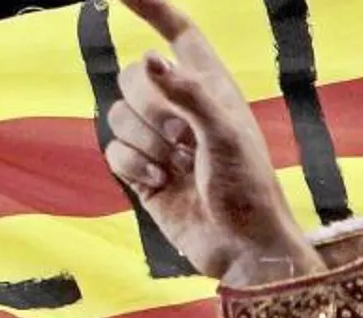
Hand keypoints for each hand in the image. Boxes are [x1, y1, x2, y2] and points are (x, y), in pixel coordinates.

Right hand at [105, 0, 323, 284]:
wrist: (243, 249)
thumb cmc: (249, 191)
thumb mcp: (226, 136)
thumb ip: (188, 93)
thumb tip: (150, 57)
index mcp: (211, 88)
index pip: (178, 32)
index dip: (151, 8)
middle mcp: (183, 109)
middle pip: (132, 76)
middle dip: (150, 107)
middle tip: (184, 140)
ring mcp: (160, 140)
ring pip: (117, 115)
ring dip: (145, 144)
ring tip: (179, 168)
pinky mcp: (143, 172)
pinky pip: (113, 150)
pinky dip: (134, 166)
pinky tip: (163, 184)